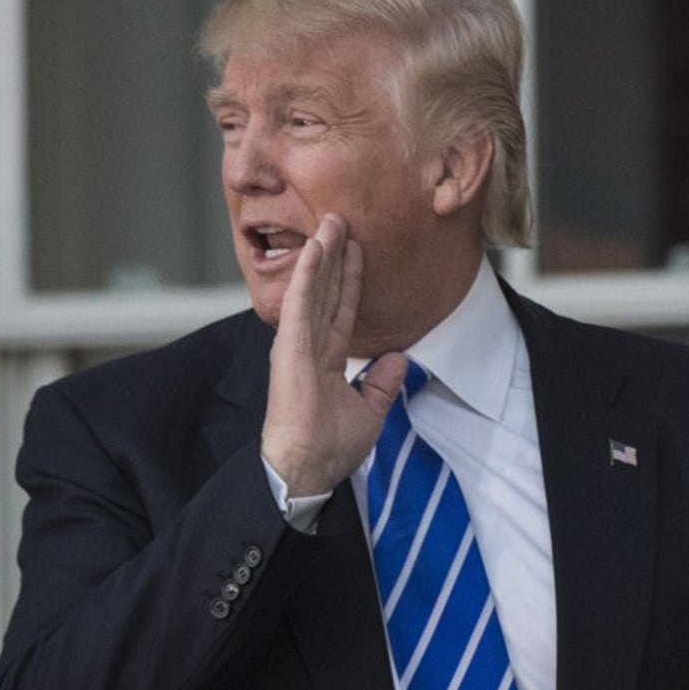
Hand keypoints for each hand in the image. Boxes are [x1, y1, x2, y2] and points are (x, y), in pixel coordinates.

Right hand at [261, 215, 408, 497]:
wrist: (308, 470)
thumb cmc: (329, 449)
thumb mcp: (369, 412)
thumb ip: (382, 383)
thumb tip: (399, 359)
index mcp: (324, 359)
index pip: (340, 309)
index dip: (350, 279)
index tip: (358, 249)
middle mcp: (308, 347)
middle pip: (326, 291)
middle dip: (334, 255)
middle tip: (339, 219)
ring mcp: (297, 346)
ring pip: (313, 289)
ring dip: (321, 254)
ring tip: (330, 222)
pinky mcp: (289, 349)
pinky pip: (301, 304)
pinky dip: (308, 276)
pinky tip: (315, 250)